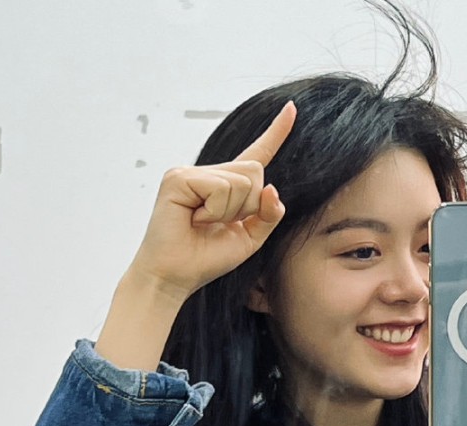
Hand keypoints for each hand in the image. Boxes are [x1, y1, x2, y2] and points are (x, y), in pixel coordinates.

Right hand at [96, 102, 295, 370]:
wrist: (175, 276)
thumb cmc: (206, 258)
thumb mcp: (250, 238)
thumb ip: (268, 214)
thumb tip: (272, 189)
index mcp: (227, 185)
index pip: (258, 154)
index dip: (276, 132)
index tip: (291, 108)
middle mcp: (209, 172)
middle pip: (256, 171)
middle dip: (249, 205)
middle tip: (219, 223)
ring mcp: (191, 171)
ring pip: (242, 181)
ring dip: (230, 211)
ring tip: (203, 223)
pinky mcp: (178, 177)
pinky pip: (221, 188)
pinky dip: (216, 210)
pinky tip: (194, 218)